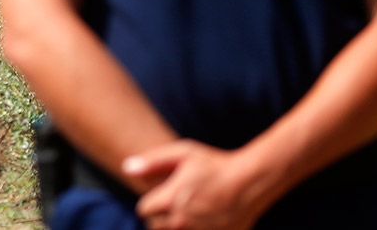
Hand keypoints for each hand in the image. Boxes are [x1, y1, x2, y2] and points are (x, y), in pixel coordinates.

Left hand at [124, 140, 273, 229]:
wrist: (250, 181)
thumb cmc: (215, 164)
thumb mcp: (183, 154)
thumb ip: (152, 162)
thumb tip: (126, 168)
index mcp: (170, 200)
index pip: (144, 210)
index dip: (150, 202)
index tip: (161, 195)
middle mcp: (182, 221)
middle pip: (155, 226)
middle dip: (160, 216)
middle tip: (175, 204)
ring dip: (175, 226)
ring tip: (187, 212)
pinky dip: (193, 229)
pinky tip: (201, 219)